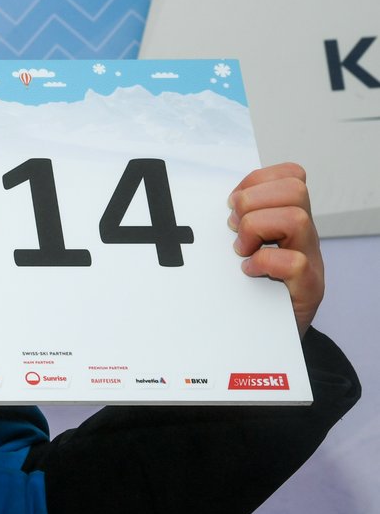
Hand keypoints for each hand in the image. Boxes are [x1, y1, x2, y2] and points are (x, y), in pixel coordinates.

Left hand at [229, 162, 323, 334]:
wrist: (268, 338)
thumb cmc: (248, 288)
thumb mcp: (241, 247)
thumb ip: (234, 222)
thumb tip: (204, 203)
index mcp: (288, 219)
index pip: (291, 175)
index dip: (255, 181)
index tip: (231, 204)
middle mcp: (304, 236)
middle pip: (295, 189)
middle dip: (253, 203)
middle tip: (233, 228)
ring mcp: (310, 261)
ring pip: (297, 218)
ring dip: (257, 229)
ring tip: (241, 250)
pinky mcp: (307, 289)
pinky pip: (294, 262)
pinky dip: (264, 263)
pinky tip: (249, 272)